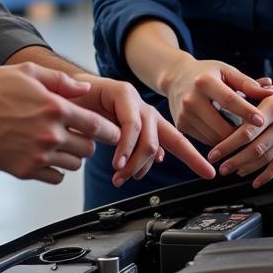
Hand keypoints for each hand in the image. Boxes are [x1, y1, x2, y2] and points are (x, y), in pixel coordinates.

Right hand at [0, 63, 120, 183]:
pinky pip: (54, 178)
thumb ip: (61, 81)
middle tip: (78, 136)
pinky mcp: (23, 170)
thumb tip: (85, 91)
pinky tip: (45, 157)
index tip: (114, 134)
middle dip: (87, 142)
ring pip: (73, 165)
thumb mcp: (28, 73)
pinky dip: (55, 170)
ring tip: (58, 144)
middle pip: (88, 149)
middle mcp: (50, 134)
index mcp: (55, 108)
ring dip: (71, 156)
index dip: (110, 131)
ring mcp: (37, 155)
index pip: (97, 126)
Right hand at [68, 74, 215, 187]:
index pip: (176, 141)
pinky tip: (117, 162)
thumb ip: (132, 149)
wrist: (61, 92)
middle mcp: (145, 110)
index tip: (210, 174)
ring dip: (133, 162)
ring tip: (119, 174)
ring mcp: (135, 100)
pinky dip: (125, 148)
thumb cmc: (84, 115)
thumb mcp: (111, 139)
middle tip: (126, 180)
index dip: (194, 158)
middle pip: (163, 143)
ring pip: (149, 139)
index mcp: (147, 122)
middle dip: (145, 168)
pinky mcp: (122, 91)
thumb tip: (152, 162)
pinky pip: (131, 126)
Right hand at [162, 57, 270, 146]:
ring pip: (215, 137)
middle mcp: (191, 99)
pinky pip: (207, 140)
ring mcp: (184, 114)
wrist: (176, 76)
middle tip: (258, 135)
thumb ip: (248, 83)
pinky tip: (228, 134)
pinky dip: (220, 139)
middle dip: (242, 133)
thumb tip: (271, 92)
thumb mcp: (226, 71)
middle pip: (222, 126)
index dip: (247, 112)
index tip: (263, 121)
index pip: (229, 100)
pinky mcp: (182, 125)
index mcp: (204, 82)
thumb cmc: (207, 73)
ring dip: (232, 139)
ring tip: (244, 135)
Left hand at [208, 80, 272, 187]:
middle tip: (220, 166)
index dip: (229, 143)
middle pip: (256, 148)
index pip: (248, 130)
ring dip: (246, 168)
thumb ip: (246, 96)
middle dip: (235, 160)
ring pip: (265, 159)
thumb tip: (221, 103)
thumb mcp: (267, 89)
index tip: (214, 152)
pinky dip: (266, 176)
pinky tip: (254, 181)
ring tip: (231, 171)